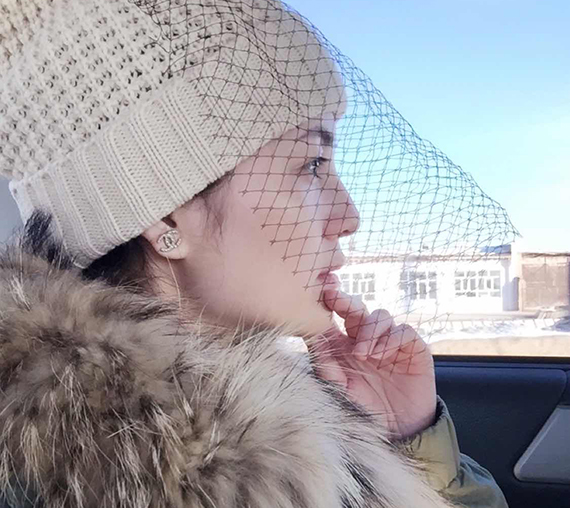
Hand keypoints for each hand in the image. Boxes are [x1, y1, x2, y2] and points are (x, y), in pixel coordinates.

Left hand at [309, 288, 436, 439]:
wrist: (398, 430)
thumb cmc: (363, 407)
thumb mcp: (339, 387)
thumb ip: (325, 364)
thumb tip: (313, 337)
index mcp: (344, 344)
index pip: (334, 316)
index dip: (328, 301)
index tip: (320, 291)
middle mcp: (366, 337)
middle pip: (356, 308)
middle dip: (346, 301)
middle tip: (335, 299)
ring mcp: (389, 340)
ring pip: (380, 315)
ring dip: (369, 330)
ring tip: (363, 354)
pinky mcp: (412, 347)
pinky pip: (403, 330)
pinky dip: (391, 338)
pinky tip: (381, 355)